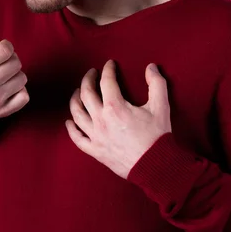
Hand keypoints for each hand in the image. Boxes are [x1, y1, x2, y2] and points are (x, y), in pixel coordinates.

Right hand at [0, 11, 29, 116]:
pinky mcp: (3, 112)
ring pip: (22, 79)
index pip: (5, 50)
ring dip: (15, 75)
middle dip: (11, 60)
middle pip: (16, 64)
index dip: (5, 47)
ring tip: (3, 76)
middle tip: (1, 63)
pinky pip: (25, 96)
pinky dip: (19, 91)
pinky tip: (7, 89)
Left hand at [65, 60, 171, 178]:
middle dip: (87, 80)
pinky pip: (78, 139)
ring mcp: (96, 136)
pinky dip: (71, 129)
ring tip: (78, 92)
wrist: (156, 166)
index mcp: (115, 107)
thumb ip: (156, 84)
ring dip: (75, 100)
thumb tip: (151, 67)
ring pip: (77, 114)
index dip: (107, 70)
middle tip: (91, 73)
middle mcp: (101, 120)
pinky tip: (70, 122)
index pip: (106, 81)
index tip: (109, 64)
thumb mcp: (161, 107)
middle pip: (86, 94)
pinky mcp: (95, 151)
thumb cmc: (157, 137)